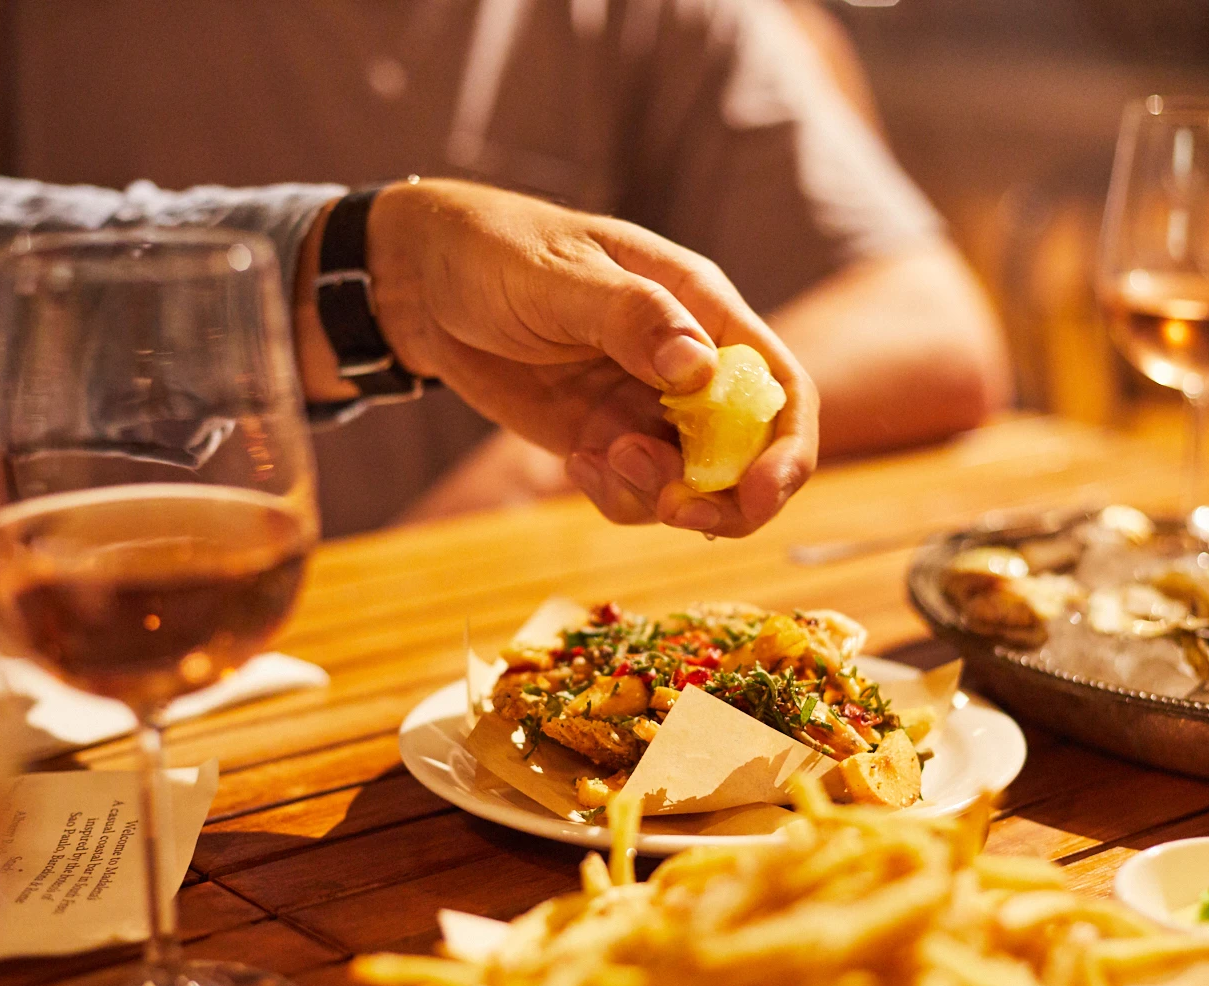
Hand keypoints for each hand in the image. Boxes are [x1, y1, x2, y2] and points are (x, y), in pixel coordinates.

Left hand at [302, 180, 817, 537]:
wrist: (423, 282)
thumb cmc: (496, 252)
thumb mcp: (559, 277)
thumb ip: (632, 317)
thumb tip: (698, 369)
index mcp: (701, 308)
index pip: (779, 387)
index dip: (784, 449)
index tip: (754, 496)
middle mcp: (689, 364)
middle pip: (751, 453)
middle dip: (724, 498)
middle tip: (672, 511)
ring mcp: (648, 407)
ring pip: (694, 484)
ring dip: (660, 496)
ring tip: (596, 459)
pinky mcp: (607, 439)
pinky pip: (638, 494)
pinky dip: (617, 497)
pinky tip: (575, 464)